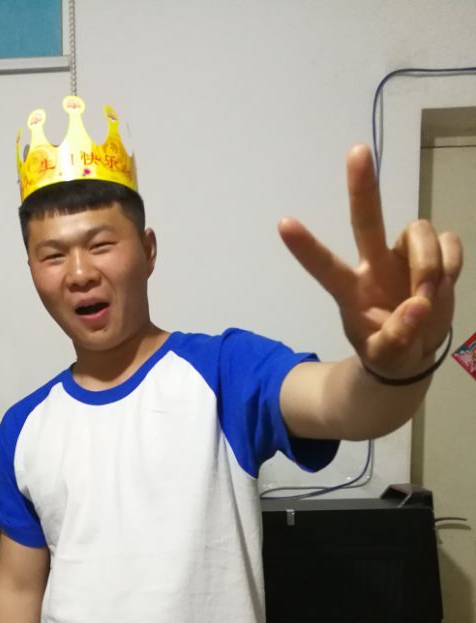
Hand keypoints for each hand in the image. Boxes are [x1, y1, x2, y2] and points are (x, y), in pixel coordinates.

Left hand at [278, 144, 462, 379]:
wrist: (415, 353)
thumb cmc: (390, 352)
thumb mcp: (388, 358)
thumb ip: (398, 338)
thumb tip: (418, 305)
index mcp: (352, 291)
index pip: (325, 267)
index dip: (306, 247)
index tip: (283, 224)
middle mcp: (375, 264)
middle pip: (367, 220)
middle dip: (363, 187)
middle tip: (357, 151)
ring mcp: (404, 256)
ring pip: (419, 232)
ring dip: (429, 264)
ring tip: (428, 297)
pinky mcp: (436, 253)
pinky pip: (449, 242)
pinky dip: (452, 262)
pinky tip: (446, 283)